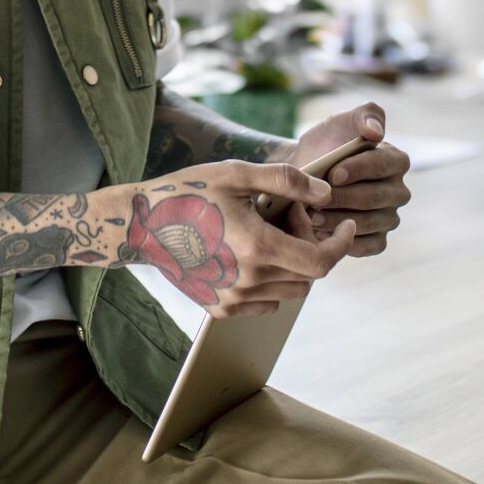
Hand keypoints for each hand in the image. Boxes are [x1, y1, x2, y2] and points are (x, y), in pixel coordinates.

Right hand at [119, 162, 355, 317]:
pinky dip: (271, 279)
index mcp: (258, 248)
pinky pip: (266, 302)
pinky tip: (250, 250)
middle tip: (286, 211)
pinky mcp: (221, 308)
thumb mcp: (238, 174)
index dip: (340, 243)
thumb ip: (287, 182)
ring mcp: (234, 299)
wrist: (140, 225)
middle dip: (310, 241)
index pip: (321, 261)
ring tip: (267, 230)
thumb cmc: (189, 192)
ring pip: (290, 290)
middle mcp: (250, 281)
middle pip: (308, 274)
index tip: (342, 224)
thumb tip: (326, 195)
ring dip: (292, 262)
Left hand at [290, 101, 410, 257]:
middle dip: (343, 197)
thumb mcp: (340, 122)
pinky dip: (346, 242)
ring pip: (369, 222)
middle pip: (375, 197)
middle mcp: (398, 191)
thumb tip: (376, 132)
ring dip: (339, 220)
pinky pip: (370, 245)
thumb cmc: (324, 146)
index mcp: (396, 160)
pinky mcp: (378, 239)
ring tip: (312, 216)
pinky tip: (323, 234)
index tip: (332, 173)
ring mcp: (389, 217)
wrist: (303, 175)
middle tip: (316, 199)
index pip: (382, 165)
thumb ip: (364, 115)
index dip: (358, 169)